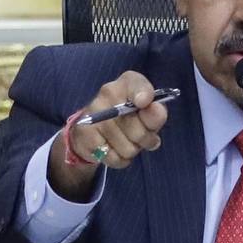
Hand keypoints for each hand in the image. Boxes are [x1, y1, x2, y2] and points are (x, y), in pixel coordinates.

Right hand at [46, 71, 170, 200]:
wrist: (92, 129)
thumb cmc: (128, 118)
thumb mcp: (147, 114)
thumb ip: (155, 112)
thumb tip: (157, 110)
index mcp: (127, 83)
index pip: (137, 84)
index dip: (144, 95)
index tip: (143, 103)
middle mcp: (108, 93)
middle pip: (138, 129)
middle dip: (145, 140)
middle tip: (142, 136)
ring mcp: (94, 113)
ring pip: (128, 148)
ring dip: (132, 150)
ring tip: (126, 141)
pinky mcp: (85, 133)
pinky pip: (114, 158)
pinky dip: (120, 159)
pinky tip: (114, 149)